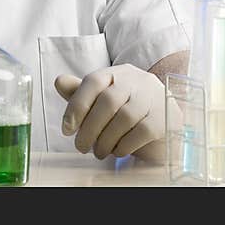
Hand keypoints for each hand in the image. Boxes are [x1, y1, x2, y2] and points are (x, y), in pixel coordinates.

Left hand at [54, 64, 180, 162]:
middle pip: (108, 101)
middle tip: (81, 147)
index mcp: (119, 73)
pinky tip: (117, 151)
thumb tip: (59, 82)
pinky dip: (124, 145)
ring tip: (99, 152)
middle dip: (90, 128)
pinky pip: (142, 131)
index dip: (77, 105)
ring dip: (106, 140)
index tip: (67, 129)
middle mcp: (137, 80)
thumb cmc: (128, 109)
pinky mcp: (165, 116)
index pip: (94, 81)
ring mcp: (153, 97)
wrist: (165, 120)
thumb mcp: (103, 99)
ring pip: (124, 117)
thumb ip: (81, 93)